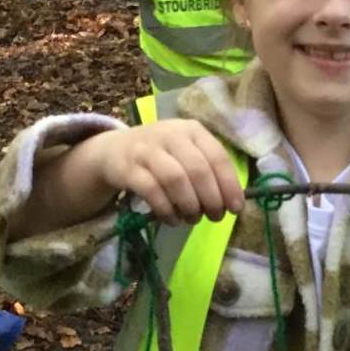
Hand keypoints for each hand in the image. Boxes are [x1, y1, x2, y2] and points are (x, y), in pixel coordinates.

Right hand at [88, 121, 243, 225]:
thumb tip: (232, 202)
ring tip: (193, 219)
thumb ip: (208, 170)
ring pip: (175, 179)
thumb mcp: (186, 153)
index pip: (217, 156)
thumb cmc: (161, 155)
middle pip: (198, 169)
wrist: (114, 151)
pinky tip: (172, 220)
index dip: (229, 185)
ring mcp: (147, 150)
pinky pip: (151, 191)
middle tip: (215, 217)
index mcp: (191, 130)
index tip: (235, 209)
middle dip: (211, 198)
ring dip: (189, 205)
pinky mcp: (128, 168)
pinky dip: (166, 210)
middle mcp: (170, 135)